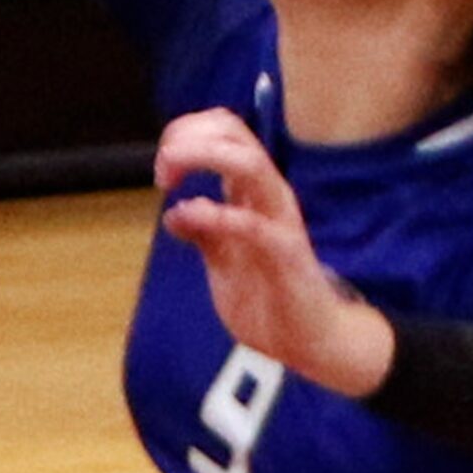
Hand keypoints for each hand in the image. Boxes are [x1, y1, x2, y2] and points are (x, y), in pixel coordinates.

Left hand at [157, 110, 392, 395]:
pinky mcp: (287, 253)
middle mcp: (269, 193)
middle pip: (234, 133)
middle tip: (163, 170)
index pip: (225, 131)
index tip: (162, 166)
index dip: (186, 133)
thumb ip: (203, 232)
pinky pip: (253, 224)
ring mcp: (280, 220)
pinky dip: (217, 214)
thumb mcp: (223, 261)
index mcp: (255, 191)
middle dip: (188, 137)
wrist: (310, 342)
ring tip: (171, 176)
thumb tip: (174, 211)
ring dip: (203, 156)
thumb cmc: (269, 296)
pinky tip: (190, 218)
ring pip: (250, 163)